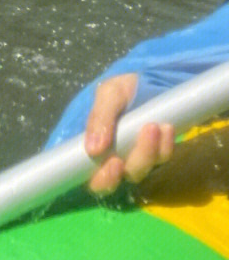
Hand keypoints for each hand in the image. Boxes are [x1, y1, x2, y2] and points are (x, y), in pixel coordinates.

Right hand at [84, 73, 174, 193]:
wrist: (148, 80)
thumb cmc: (121, 88)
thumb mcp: (107, 94)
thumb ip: (99, 118)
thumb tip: (92, 150)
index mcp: (95, 148)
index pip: (94, 178)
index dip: (104, 179)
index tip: (115, 164)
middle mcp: (115, 159)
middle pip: (123, 177)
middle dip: (137, 161)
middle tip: (147, 133)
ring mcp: (138, 158)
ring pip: (145, 169)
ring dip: (152, 150)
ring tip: (157, 125)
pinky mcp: (158, 154)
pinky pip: (162, 158)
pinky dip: (165, 146)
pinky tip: (167, 128)